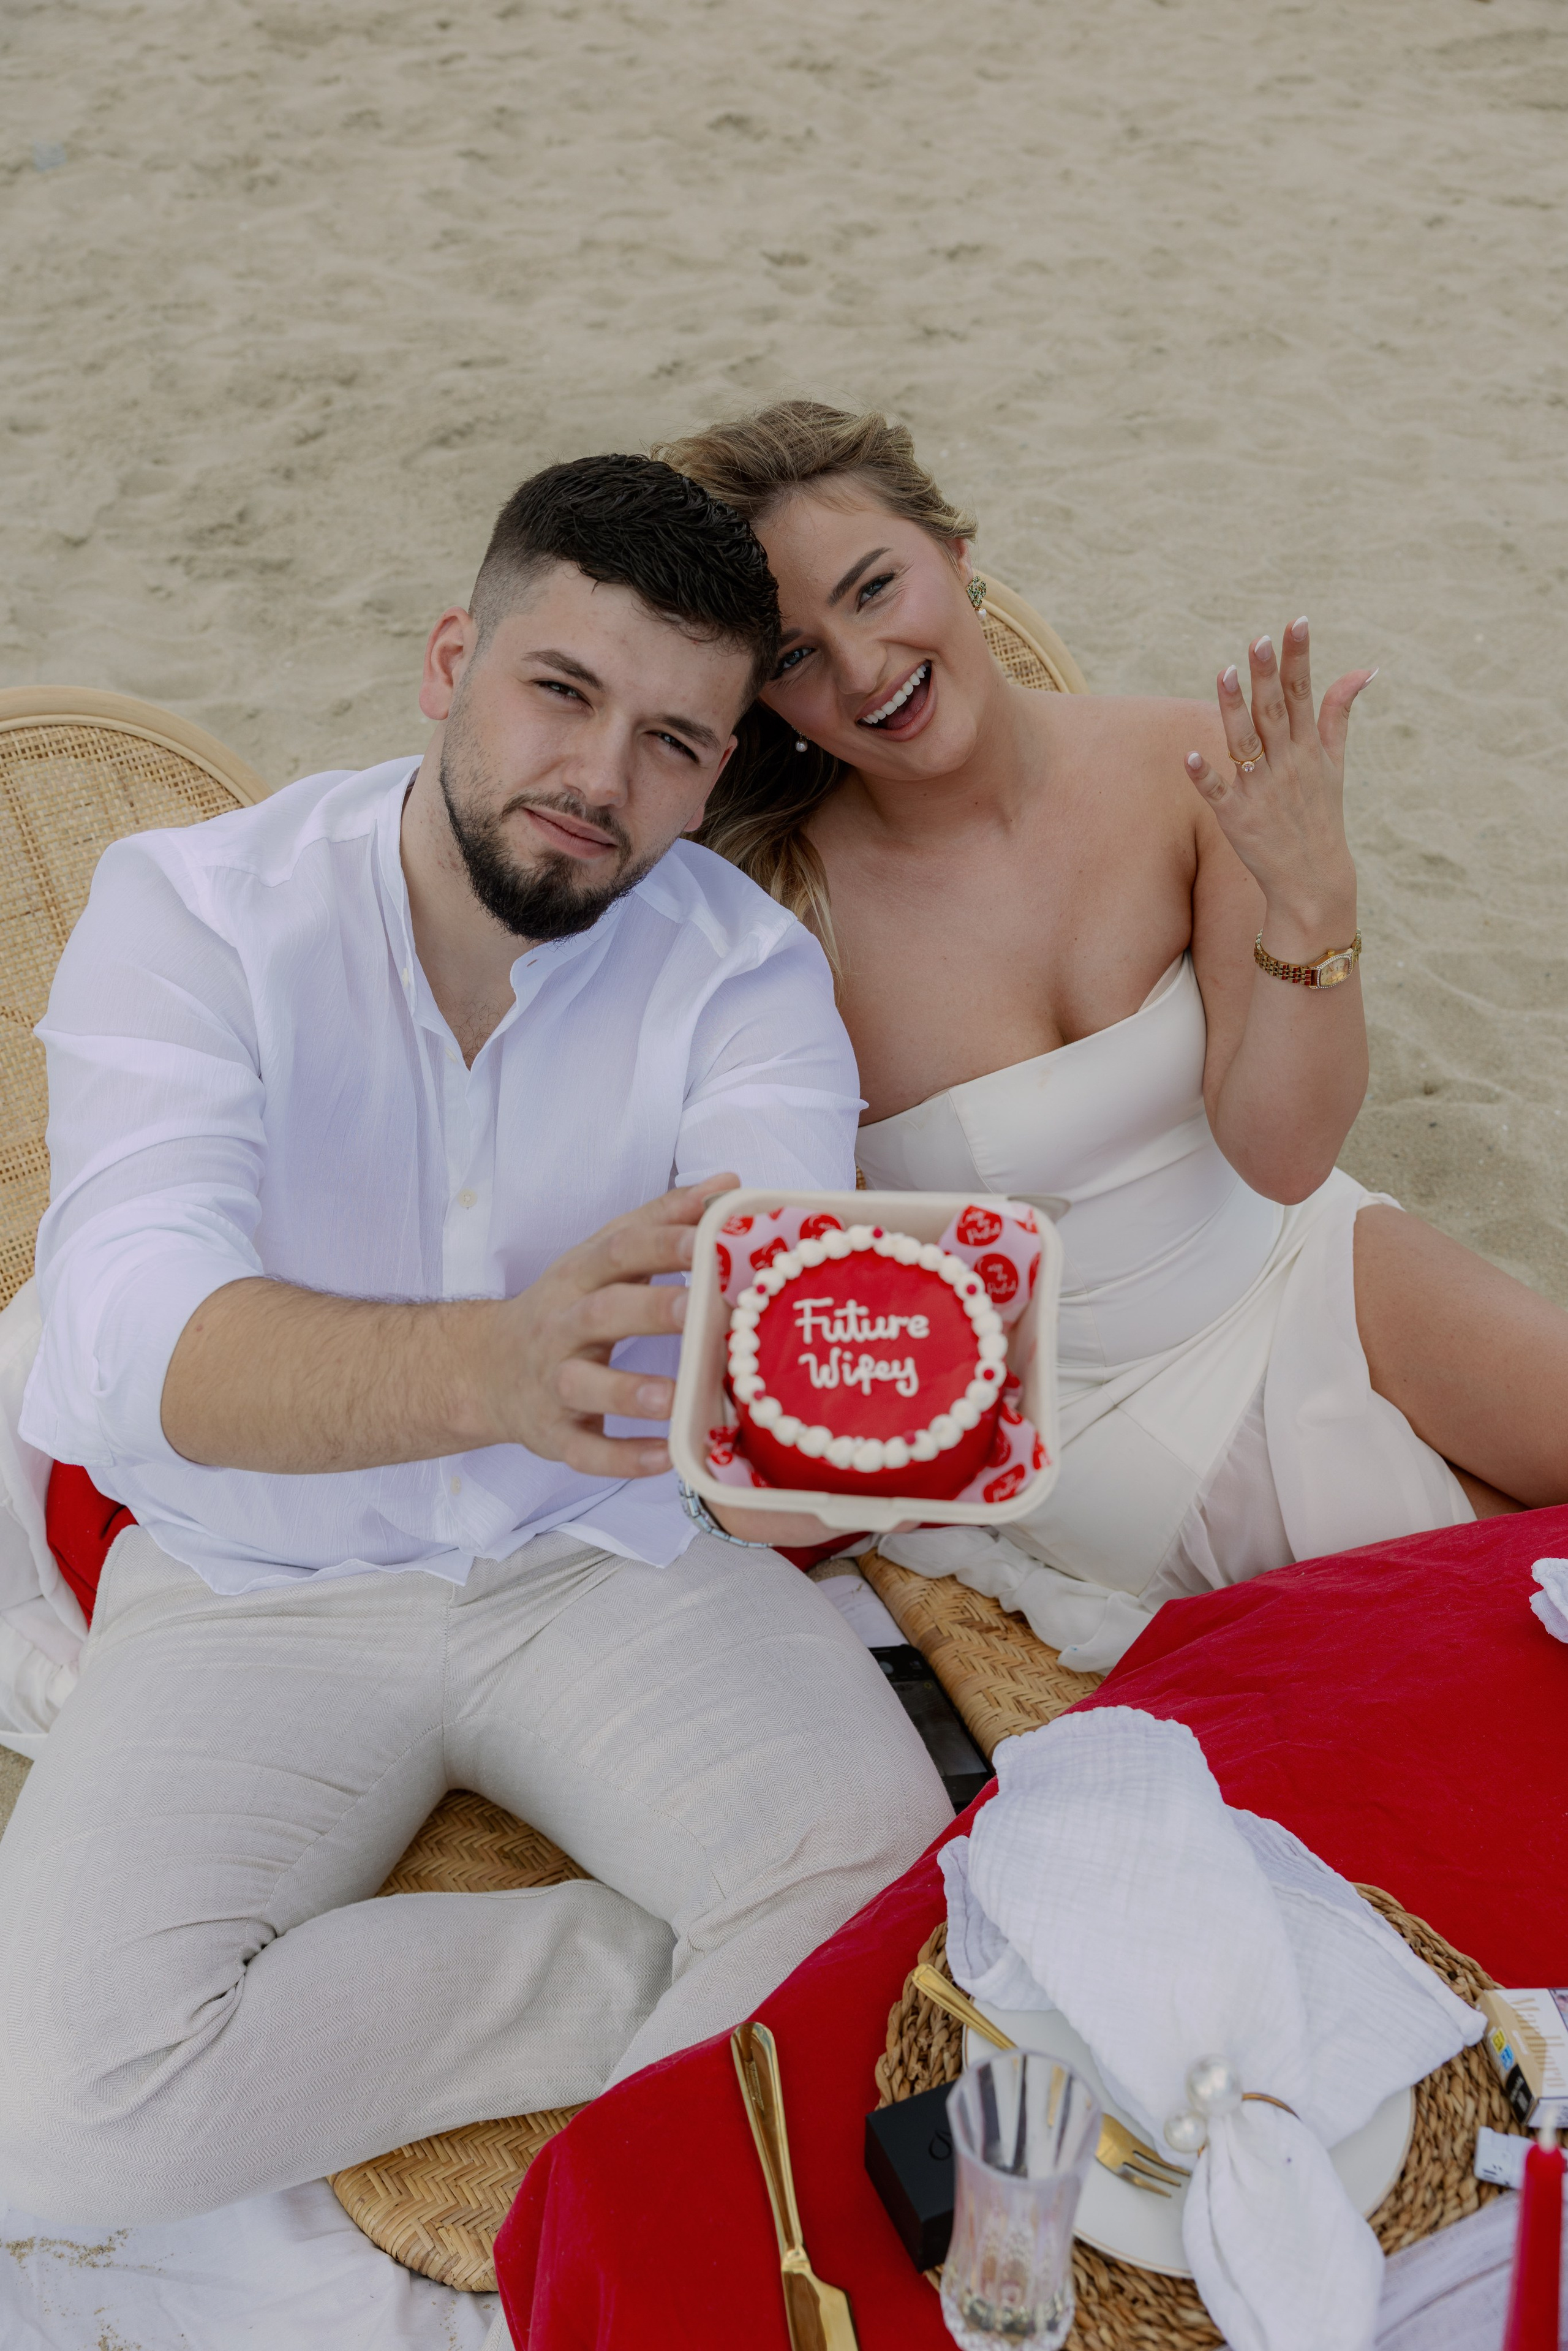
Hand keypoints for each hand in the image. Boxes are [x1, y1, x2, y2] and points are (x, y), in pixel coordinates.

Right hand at [480, 1175, 737, 1479]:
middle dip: (650, 1310)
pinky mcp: (552, 1433)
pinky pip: (584, 1450)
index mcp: (578, 1277)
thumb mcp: (601, 1257)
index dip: (662, 1241)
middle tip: (701, 1310)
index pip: (618, 1251)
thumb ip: (661, 1220)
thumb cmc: (566, 1307)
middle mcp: (561, 1326)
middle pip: (602, 1313)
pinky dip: (622, 1457)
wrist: (485, 1371)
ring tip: (677, 1396)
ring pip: (585, 1386)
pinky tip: (664, 1458)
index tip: (710, 1236)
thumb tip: (726, 1186)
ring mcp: (553, 1383)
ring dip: (631, 1392)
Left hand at [1184, 619, 1372, 955]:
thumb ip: (1339, 713)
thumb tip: (1363, 669)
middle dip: (1267, 676)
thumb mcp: (1335, 762)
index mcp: (1309, 748)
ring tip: (1225, 674)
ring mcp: (1261, 791)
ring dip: (1234, 711)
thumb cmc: (1320, 813)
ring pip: (1245, 744)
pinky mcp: (1237, 818)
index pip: (1303, 693)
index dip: (1299, 658)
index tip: (1296, 622)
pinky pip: (1218, 794)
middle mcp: (1286, 764)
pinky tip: (1189, 757)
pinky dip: (1205, 778)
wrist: (1312, 878)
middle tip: (1259, 640)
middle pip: (1274, 712)